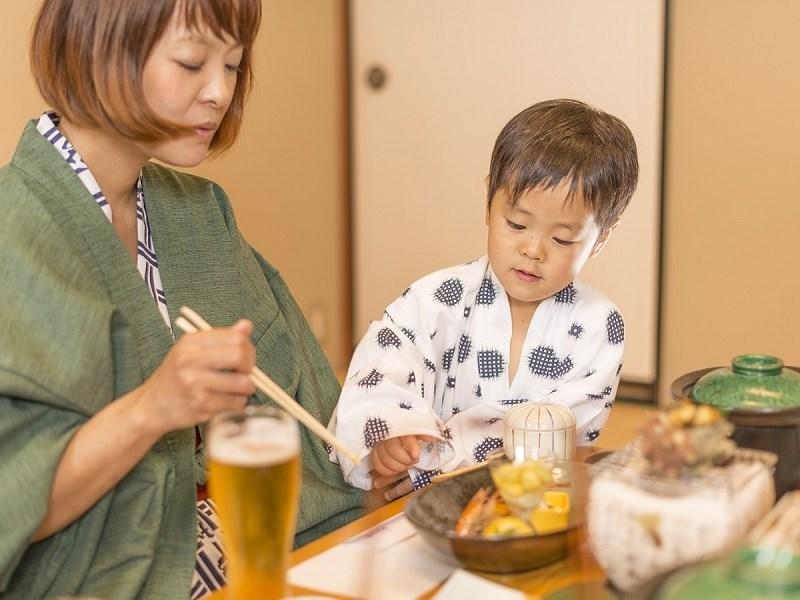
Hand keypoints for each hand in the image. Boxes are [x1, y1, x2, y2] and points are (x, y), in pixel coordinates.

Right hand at [137, 319, 256, 434]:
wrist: (152, 405)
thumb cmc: (177, 375)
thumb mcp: (193, 350)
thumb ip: (222, 338)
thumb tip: (247, 325)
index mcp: (191, 342)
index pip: (235, 338)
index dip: (248, 347)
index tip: (246, 356)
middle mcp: (190, 360)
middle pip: (239, 356)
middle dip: (249, 366)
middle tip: (245, 373)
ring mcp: (195, 384)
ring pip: (242, 383)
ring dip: (246, 388)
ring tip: (237, 389)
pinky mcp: (201, 405)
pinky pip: (236, 403)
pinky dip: (238, 403)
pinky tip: (228, 400)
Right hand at [371, 434, 431, 476]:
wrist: (394, 428)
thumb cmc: (408, 429)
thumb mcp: (418, 429)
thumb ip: (423, 433)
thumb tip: (429, 439)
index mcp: (399, 425)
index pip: (403, 435)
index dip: (410, 446)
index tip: (416, 455)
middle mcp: (386, 434)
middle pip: (393, 448)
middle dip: (405, 459)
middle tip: (414, 461)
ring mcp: (378, 443)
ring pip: (385, 458)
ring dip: (398, 466)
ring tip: (407, 465)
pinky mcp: (373, 451)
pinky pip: (377, 464)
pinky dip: (387, 471)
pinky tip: (396, 470)